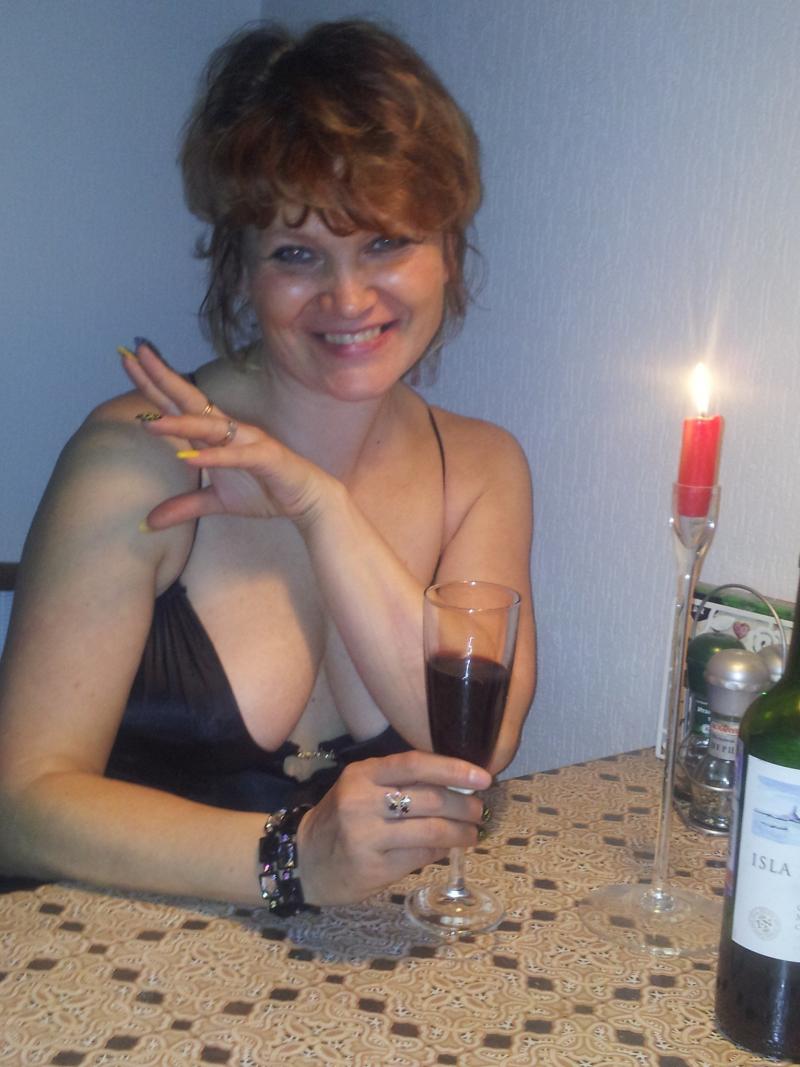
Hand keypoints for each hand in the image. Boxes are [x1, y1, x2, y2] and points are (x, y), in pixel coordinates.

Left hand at [121, 341, 332, 528]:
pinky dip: (213, 457)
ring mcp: (248, 440)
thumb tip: (148, 523)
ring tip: (148, 423)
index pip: (178, 404)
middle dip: (161, 378)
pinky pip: (235, 456)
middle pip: (189, 400)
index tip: (127, 359)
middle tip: (133, 353)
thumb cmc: (265, 491)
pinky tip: (189, 457)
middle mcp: (229, 429)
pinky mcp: (265, 457)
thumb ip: (183, 507)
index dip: (153, 383)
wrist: (306, 500)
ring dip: (179, 424)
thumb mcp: (216, 503)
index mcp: (216, 434)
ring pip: (210, 427)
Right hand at [296, 751, 491, 905]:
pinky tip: (449, 849)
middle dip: (464, 805)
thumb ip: (400, 783)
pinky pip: (421, 857)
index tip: (482, 777)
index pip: (415, 764)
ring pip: (431, 830)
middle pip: (431, 799)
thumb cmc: (342, 818)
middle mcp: (362, 801)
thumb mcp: (362, 789)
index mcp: (363, 774)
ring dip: (460, 832)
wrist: (304, 860)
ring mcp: (366, 835)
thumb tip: (458, 784)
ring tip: (472, 833)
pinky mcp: (372, 867)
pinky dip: (441, 851)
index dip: (453, 769)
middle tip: (479, 810)